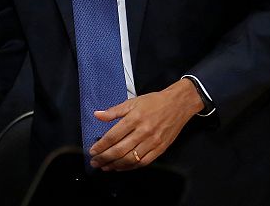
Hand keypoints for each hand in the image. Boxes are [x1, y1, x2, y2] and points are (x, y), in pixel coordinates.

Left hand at [88, 78, 202, 170]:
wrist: (177, 105)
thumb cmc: (154, 102)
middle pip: (120, 150)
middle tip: (95, 162)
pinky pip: (144, 162)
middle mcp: (143, 132)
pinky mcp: (160, 149)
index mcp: (134, 119)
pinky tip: (122, 167)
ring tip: (105, 167)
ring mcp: (152, 142)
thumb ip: (113, 111)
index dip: (101, 145)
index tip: (92, 150)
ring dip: (116, 165)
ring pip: (131, 159)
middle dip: (104, 158)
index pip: (113, 136)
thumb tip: (97, 115)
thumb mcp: (132, 102)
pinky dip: (131, 167)